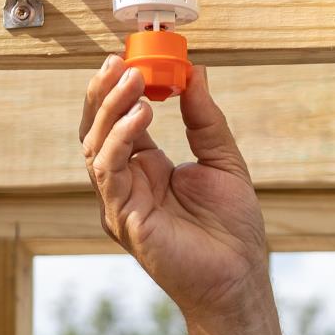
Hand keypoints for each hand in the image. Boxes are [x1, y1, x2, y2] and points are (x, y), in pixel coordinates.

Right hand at [80, 57, 270, 325]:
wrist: (239, 278)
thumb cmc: (232, 229)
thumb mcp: (223, 160)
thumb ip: (205, 119)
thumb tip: (196, 74)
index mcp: (146, 169)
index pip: (119, 120)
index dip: (120, 89)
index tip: (132, 57)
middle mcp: (126, 183)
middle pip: (96, 129)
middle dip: (103, 93)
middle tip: (120, 62)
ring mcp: (120, 201)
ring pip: (95, 146)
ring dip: (110, 109)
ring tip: (134, 79)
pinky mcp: (123, 218)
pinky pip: (109, 171)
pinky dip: (120, 139)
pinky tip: (143, 116)